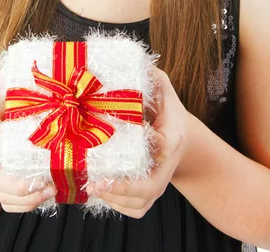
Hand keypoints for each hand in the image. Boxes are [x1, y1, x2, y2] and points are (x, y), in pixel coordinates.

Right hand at [0, 71, 57, 212]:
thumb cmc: (2, 92)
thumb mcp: (3, 84)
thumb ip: (10, 80)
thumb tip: (22, 70)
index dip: (15, 185)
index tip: (38, 182)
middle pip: (2, 192)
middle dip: (28, 196)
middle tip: (52, 186)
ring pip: (8, 200)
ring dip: (31, 202)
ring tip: (53, 189)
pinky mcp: (9, 174)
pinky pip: (14, 200)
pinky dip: (30, 203)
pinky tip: (48, 190)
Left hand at [86, 66, 187, 217]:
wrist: (178, 134)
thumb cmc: (164, 107)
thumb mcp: (162, 87)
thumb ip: (151, 77)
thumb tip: (134, 61)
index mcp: (173, 136)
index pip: (166, 145)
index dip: (151, 146)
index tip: (133, 139)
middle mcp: (168, 164)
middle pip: (152, 186)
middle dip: (123, 188)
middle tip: (96, 182)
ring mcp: (160, 181)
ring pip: (141, 202)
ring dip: (115, 199)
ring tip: (90, 187)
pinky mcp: (150, 193)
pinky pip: (136, 209)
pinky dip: (117, 206)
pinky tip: (98, 193)